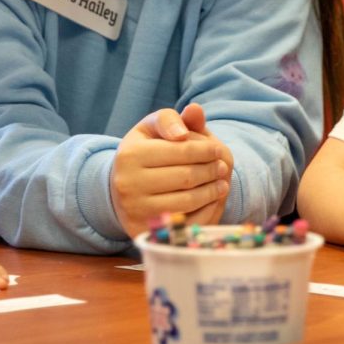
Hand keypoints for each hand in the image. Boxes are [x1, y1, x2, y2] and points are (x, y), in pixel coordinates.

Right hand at [111, 103, 233, 236]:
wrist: (119, 189)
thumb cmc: (142, 152)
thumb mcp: (151, 129)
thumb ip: (171, 118)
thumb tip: (194, 112)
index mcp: (130, 154)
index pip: (181, 150)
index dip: (206, 150)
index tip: (219, 150)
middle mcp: (128, 184)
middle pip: (186, 177)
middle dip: (211, 171)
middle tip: (224, 168)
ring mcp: (134, 211)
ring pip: (187, 201)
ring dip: (212, 192)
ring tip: (222, 184)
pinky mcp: (143, 231)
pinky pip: (183, 222)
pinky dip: (204, 212)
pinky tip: (212, 201)